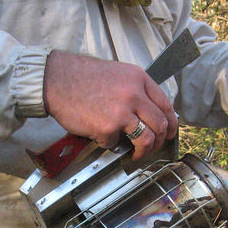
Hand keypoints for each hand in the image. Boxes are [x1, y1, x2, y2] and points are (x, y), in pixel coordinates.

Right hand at [42, 50, 177, 160]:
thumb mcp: (117, 74)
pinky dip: (109, 144)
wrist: (56, 80)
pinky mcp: (107, 127)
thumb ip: (134, 90)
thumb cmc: (81, 77)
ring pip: (147, 139)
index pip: (165, 104)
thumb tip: (147, 112)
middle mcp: (134, 94)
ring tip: (135, 154)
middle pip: (160, 124)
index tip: (170, 132)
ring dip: (143, 151)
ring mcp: (122, 112)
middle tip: (153, 147)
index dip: (171, 123)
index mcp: (138, 79)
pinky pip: (115, 144)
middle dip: (160, 141)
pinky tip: (100, 137)